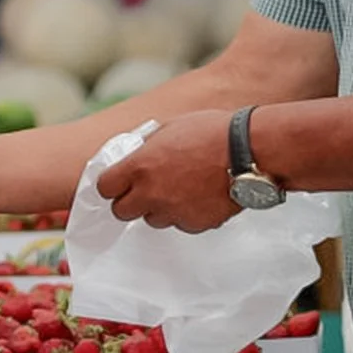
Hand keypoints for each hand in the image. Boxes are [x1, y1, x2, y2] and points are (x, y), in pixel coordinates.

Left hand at [94, 109, 240, 232]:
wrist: (248, 152)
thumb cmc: (211, 133)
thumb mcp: (168, 128)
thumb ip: (146, 146)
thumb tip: (136, 153)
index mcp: (139, 166)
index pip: (105, 188)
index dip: (112, 184)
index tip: (119, 182)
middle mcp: (151, 193)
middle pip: (121, 211)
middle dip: (130, 201)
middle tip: (144, 190)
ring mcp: (173, 211)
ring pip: (152, 220)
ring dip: (158, 209)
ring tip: (178, 190)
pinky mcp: (195, 224)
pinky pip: (180, 224)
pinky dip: (184, 215)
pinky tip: (198, 197)